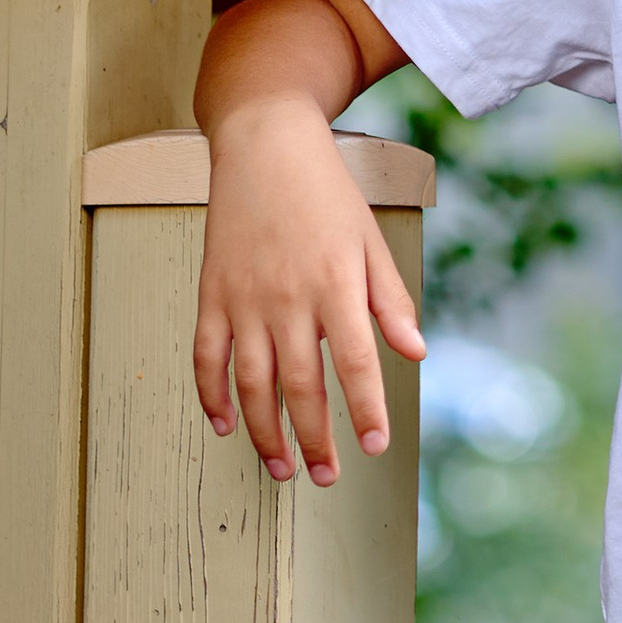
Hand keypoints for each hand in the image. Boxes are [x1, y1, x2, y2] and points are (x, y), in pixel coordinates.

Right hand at [192, 99, 425, 485]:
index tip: (375, 446)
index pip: (354, 363)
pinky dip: (212, 396)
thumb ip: (390, 301)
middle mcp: (288, 298)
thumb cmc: (326, 194)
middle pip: (300, 386)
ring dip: (265, 433)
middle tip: (326, 475)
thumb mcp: (371, 242)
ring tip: (282, 467)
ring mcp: (244, 299)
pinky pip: (206, 357)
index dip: (365, 409)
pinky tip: (227, 425)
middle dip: (315, 438)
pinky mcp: (211, 294)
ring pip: (251, 383)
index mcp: (335, 284)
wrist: (264, 147)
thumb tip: (414, 352)